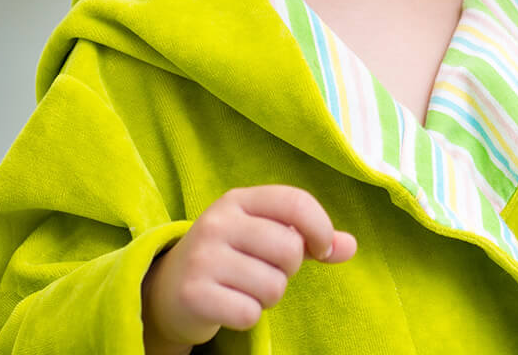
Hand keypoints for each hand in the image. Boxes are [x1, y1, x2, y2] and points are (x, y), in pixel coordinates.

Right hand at [141, 185, 357, 351]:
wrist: (167, 289)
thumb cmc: (229, 258)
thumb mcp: (263, 236)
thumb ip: (308, 238)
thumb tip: (350, 246)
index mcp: (238, 200)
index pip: (295, 202)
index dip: (320, 228)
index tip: (321, 249)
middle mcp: (218, 222)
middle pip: (289, 250)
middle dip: (288, 271)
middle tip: (264, 272)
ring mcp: (203, 257)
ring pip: (273, 286)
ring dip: (267, 297)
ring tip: (245, 289)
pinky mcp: (194, 294)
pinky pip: (250, 313)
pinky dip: (248, 316)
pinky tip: (230, 305)